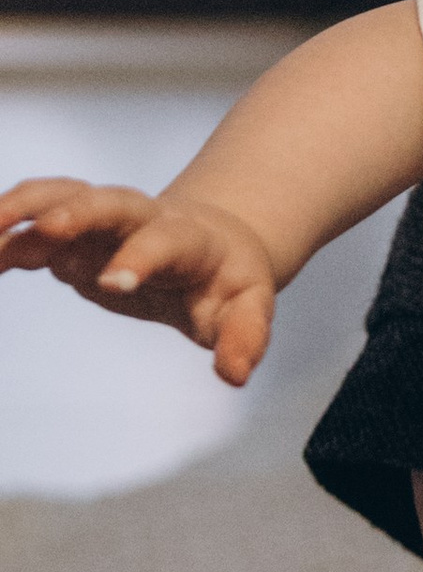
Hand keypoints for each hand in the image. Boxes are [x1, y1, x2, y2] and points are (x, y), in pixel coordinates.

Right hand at [0, 178, 276, 384]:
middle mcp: (141, 218)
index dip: (140, 257)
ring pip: (60, 196)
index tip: (112, 283)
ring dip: (21, 208)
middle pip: (108, 201)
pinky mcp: (70, 234)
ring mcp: (101, 221)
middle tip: (44, 230)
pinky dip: (4, 230)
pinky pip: (31, 221)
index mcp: (189, 239)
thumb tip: (235, 375)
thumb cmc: (228, 281)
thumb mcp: (249, 307)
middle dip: (77, 212)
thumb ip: (245, 336)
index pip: (164, 241)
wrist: (211, 242)